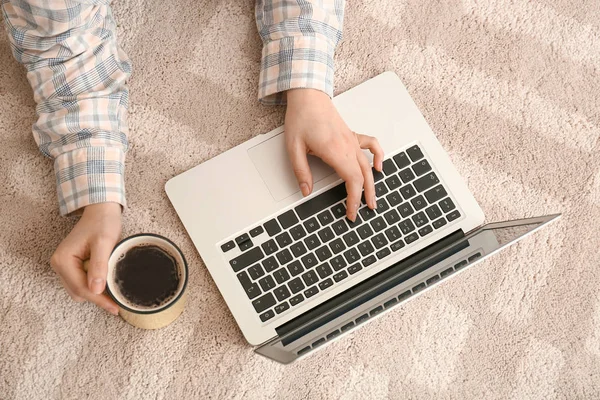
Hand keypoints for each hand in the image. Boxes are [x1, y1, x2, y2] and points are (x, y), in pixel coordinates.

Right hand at [50, 203, 121, 314]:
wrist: (101, 210)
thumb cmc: (102, 222)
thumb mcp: (104, 243)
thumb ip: (99, 266)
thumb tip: (95, 290)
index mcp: (63, 260)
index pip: (81, 289)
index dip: (99, 300)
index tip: (115, 308)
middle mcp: (59, 265)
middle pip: (78, 293)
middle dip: (97, 298)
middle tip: (118, 301)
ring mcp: (64, 266)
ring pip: (79, 291)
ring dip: (96, 293)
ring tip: (114, 288)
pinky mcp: (71, 266)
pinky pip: (82, 283)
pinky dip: (94, 286)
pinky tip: (107, 283)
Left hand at [285, 88, 383, 220]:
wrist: (308, 96)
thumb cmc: (301, 117)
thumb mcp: (294, 148)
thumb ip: (301, 171)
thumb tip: (306, 191)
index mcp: (335, 151)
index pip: (352, 181)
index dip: (354, 200)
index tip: (351, 213)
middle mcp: (348, 146)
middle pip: (363, 177)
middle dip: (364, 197)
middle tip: (360, 212)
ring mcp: (352, 140)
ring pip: (368, 166)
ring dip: (372, 184)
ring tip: (372, 199)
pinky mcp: (352, 135)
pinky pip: (372, 146)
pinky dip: (378, 156)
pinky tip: (378, 166)